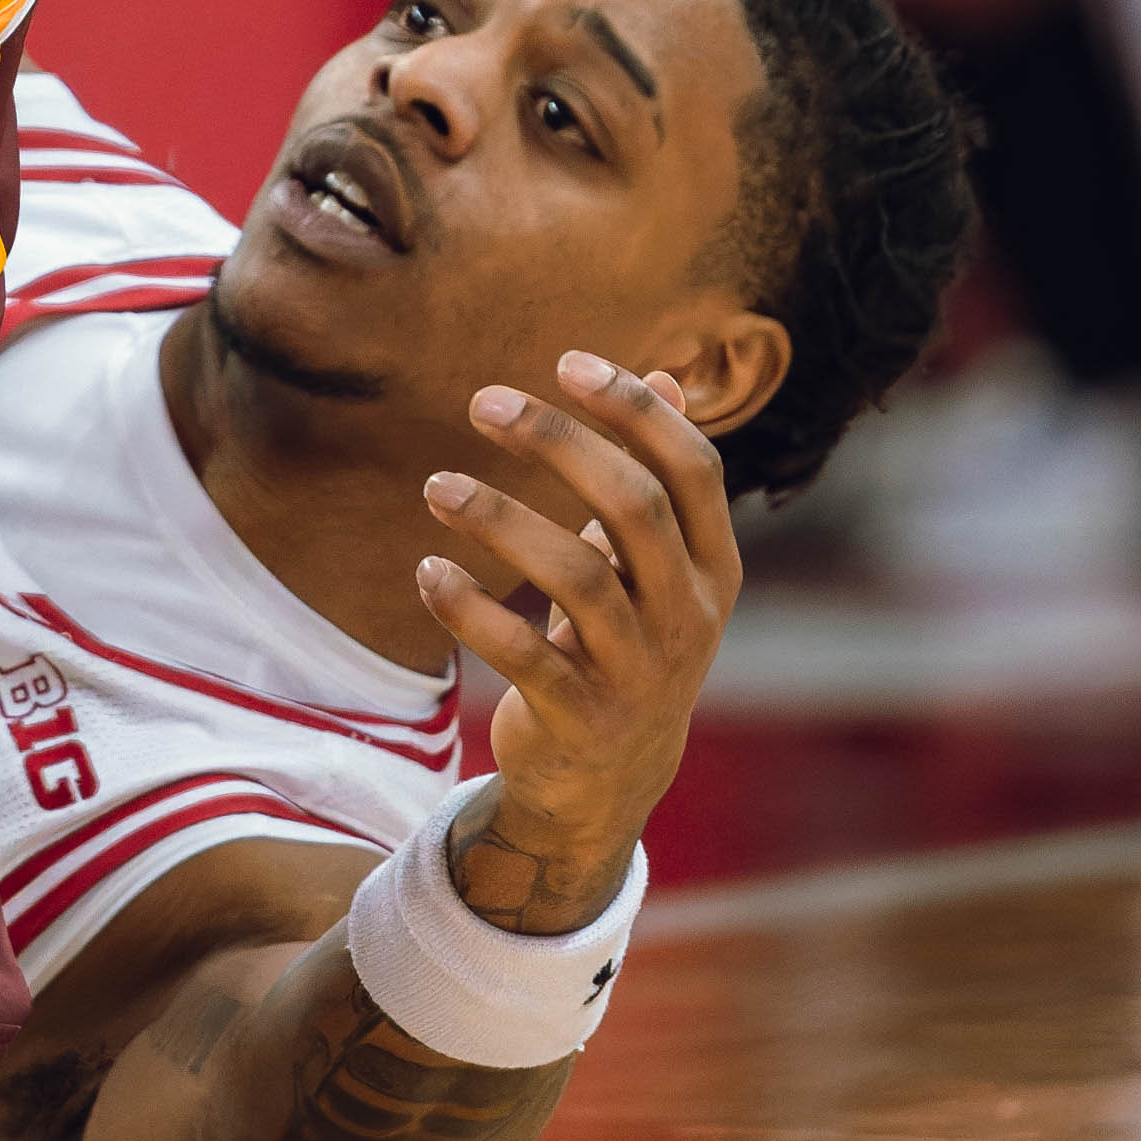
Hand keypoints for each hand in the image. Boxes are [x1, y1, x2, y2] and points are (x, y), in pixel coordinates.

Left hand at [415, 346, 741, 922]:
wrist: (611, 779)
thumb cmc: (628, 641)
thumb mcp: (658, 567)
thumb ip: (659, 479)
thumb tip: (665, 374)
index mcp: (713, 568)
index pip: (694, 470)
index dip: (637, 411)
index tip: (567, 362)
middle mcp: (687, 616)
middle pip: (635, 508)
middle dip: (558, 443)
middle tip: (482, 400)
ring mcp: (638, 671)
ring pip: (577, 578)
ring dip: (499, 520)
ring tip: (434, 486)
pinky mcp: (581, 716)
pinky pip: (523, 654)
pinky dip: (469, 608)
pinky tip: (426, 572)